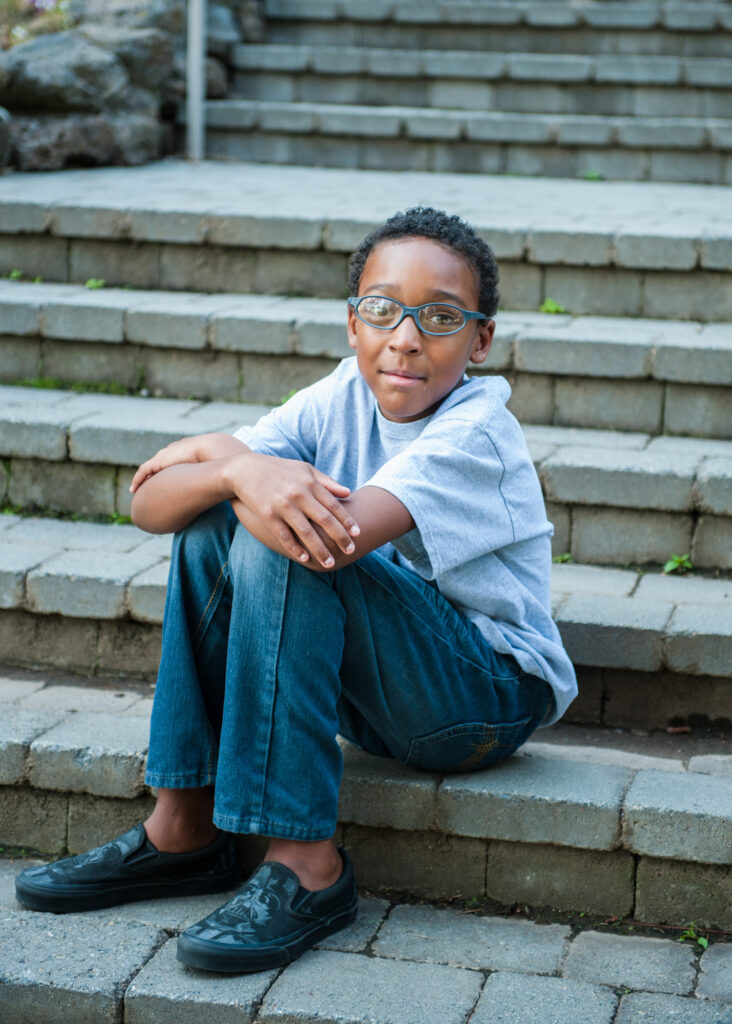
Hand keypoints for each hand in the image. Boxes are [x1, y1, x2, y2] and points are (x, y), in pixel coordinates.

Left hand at [130, 433, 244, 492]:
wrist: (218, 451)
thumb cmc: (228, 461)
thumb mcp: (228, 470)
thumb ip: (229, 476)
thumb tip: (237, 490)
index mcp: (194, 450)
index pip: (181, 457)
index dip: (175, 466)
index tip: (172, 477)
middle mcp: (179, 450)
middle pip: (164, 459)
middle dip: (157, 470)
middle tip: (152, 482)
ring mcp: (170, 455)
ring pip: (152, 466)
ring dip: (145, 477)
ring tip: (138, 488)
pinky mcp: (161, 461)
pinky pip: (145, 470)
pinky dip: (139, 479)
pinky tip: (134, 490)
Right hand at [225, 453, 359, 567]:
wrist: (245, 469)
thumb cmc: (279, 469)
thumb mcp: (304, 469)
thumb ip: (326, 482)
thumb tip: (348, 493)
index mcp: (310, 483)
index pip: (334, 505)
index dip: (347, 521)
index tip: (358, 534)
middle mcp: (298, 495)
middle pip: (324, 520)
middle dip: (340, 538)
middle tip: (350, 551)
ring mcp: (283, 506)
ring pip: (306, 532)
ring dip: (320, 549)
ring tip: (329, 562)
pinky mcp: (267, 515)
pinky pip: (284, 536)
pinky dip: (295, 548)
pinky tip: (305, 558)